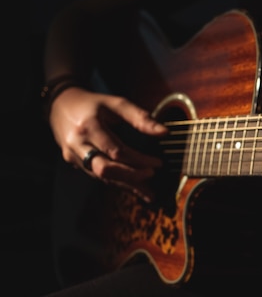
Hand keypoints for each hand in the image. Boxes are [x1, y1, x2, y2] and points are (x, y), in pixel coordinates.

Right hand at [48, 86, 167, 202]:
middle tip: (151, 176)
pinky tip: (133, 187)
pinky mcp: (74, 162)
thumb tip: (165, 133)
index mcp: (89, 127)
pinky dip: (117, 182)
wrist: (60, 105)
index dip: (139, 160)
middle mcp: (78, 144)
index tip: (158, 163)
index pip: (117, 151)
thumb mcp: (116, 104)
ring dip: (127, 185)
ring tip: (148, 192)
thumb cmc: (93, 104)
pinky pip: (98, 176)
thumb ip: (141, 118)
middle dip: (131, 176)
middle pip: (105, 169)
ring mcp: (73, 156)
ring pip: (101, 177)